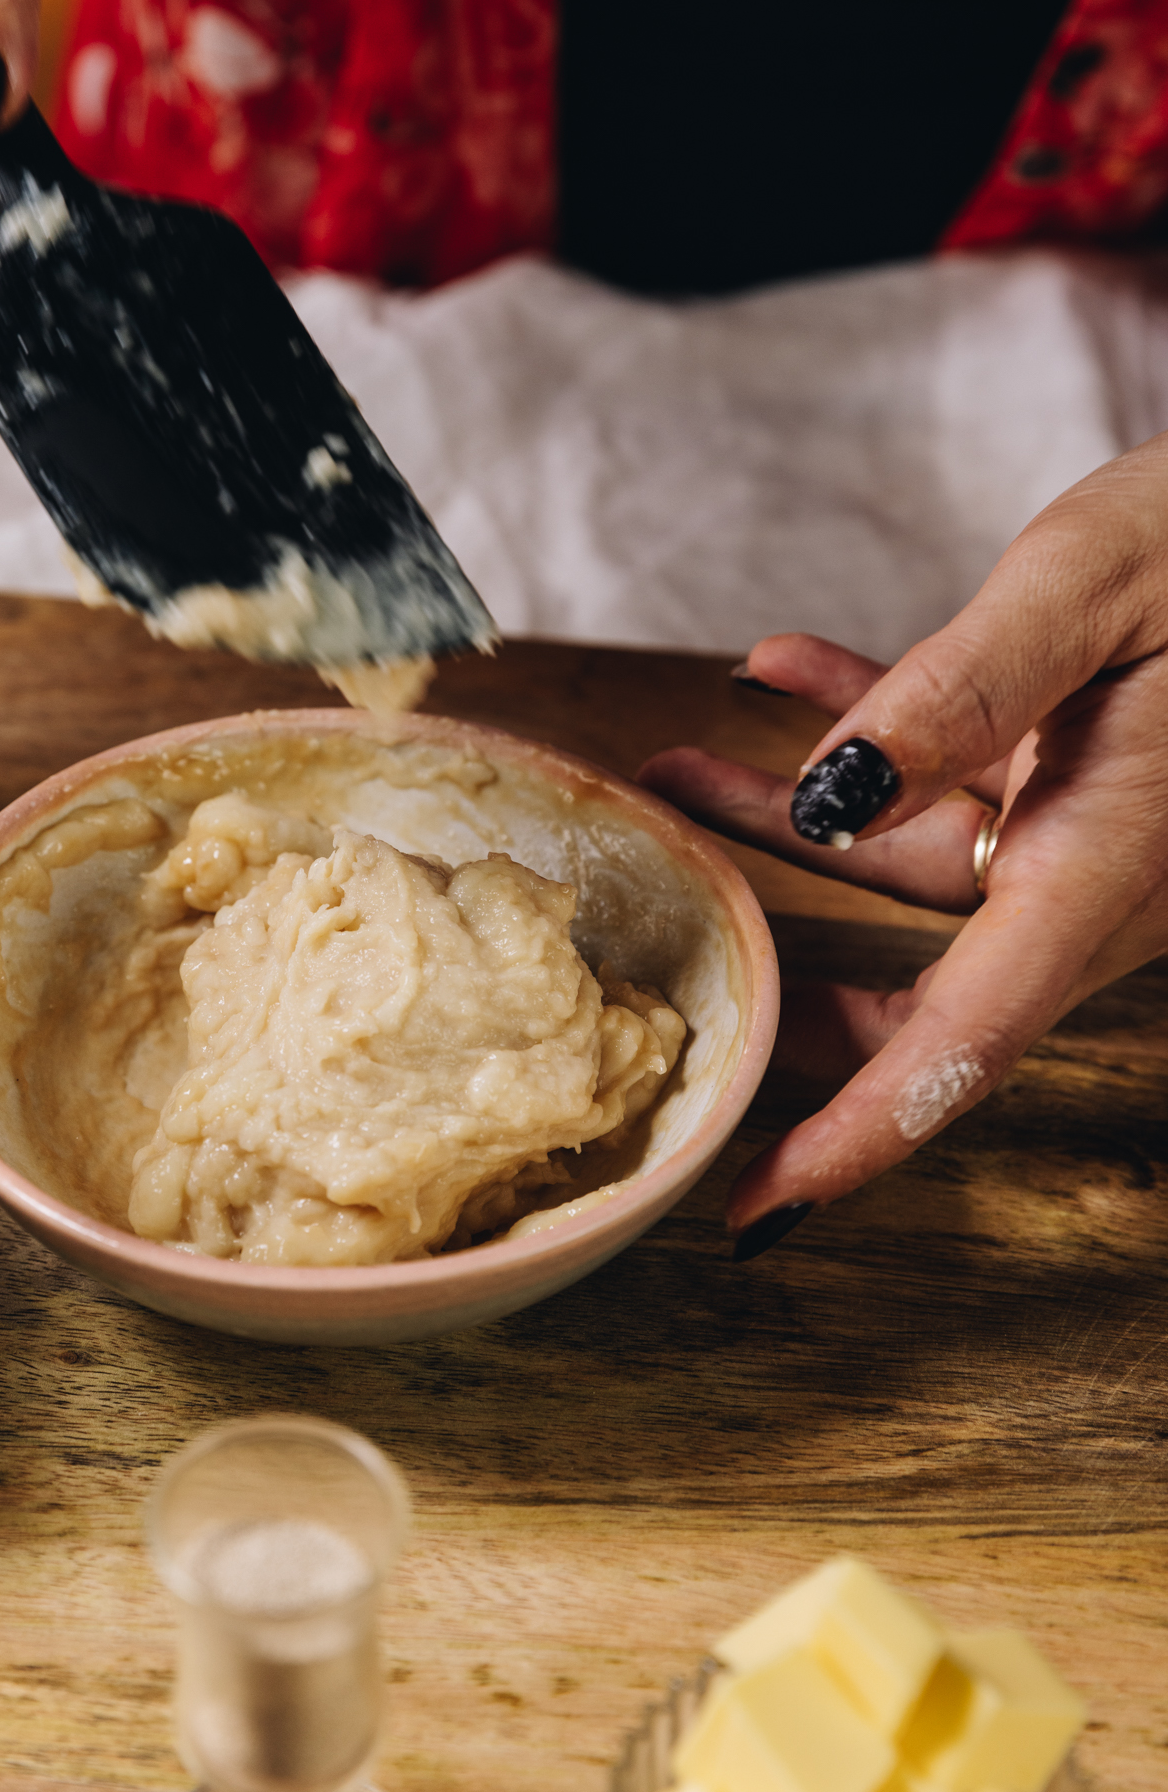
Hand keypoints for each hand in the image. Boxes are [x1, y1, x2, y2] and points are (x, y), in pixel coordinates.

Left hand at [640, 429, 1167, 1249]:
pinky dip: (871, 734)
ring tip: (675, 771)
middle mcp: (1108, 871)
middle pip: (936, 995)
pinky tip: (779, 668)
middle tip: (687, 1009)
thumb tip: (833, 791)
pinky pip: (961, 783)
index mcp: (1116, 861)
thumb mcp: (1095, 583)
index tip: (765, 1209)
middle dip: (802, 1006)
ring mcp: (1099, 824)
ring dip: (794, 823)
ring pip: (922, 867)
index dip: (863, 1134)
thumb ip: (966, 686)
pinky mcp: (1092, 768)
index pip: (971, 1040)